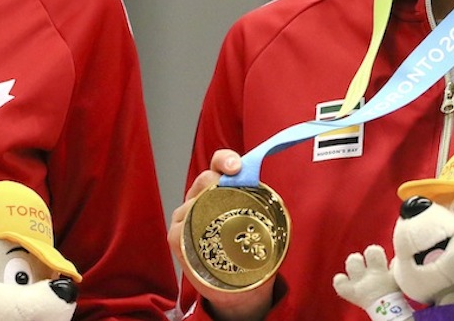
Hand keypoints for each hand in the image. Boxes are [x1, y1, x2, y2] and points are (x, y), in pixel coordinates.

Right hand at [167, 150, 273, 320]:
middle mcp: (199, 200)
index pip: (218, 166)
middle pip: (205, 179)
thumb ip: (264, 210)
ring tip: (225, 229)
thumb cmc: (248, 256)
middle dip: (220, 180)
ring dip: (209, 209)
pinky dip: (192, 230)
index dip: (225, 160)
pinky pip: (181, 228)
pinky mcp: (177, 238)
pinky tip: (205, 242)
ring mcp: (185, 218)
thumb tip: (277, 201)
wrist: (237, 292)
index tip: (236, 166)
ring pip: (193, 201)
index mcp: (219, 192)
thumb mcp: (262, 229)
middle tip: (236, 192)